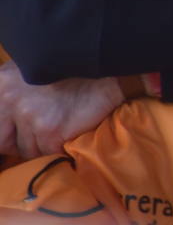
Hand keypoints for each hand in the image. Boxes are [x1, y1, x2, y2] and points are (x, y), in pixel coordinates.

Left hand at [0, 62, 125, 158]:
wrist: (109, 71)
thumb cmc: (73, 71)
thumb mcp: (32, 72)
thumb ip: (11, 95)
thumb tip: (6, 129)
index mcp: (2, 82)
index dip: (6, 133)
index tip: (17, 136)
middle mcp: (9, 98)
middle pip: (3, 140)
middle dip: (20, 142)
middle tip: (41, 134)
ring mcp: (29, 115)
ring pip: (27, 149)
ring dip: (44, 144)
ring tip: (63, 126)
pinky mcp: (50, 130)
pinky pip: (47, 153)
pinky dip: (61, 147)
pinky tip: (72, 131)